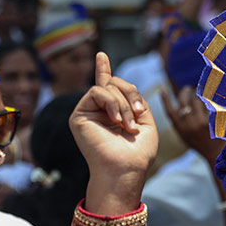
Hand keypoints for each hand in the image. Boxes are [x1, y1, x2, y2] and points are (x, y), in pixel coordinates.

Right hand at [72, 53, 157, 214]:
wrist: (126, 169)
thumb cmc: (138, 153)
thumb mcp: (146, 122)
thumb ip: (136, 101)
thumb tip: (123, 86)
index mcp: (114, 114)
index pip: (108, 88)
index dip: (104, 70)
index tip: (101, 55)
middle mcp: (100, 112)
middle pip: (115, 83)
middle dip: (132, 94)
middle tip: (139, 115)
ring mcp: (89, 113)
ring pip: (107, 87)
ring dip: (124, 104)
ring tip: (128, 125)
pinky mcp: (79, 115)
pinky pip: (97, 92)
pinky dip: (111, 102)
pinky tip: (116, 119)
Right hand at [161, 86, 221, 161]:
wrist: (214, 152)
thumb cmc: (199, 143)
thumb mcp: (185, 135)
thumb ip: (181, 122)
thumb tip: (179, 105)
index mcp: (180, 128)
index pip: (169, 112)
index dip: (165, 101)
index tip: (163, 91)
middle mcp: (188, 124)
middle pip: (183, 101)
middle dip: (185, 92)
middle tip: (188, 88)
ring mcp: (200, 121)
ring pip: (197, 100)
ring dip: (199, 99)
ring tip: (203, 101)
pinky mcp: (211, 119)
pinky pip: (208, 104)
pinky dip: (209, 103)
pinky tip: (213, 104)